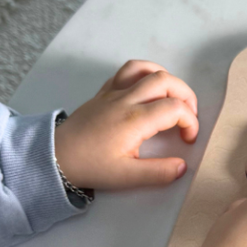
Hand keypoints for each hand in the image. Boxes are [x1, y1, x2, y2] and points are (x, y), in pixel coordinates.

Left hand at [54, 60, 198, 189]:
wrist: (56, 156)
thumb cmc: (90, 166)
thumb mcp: (126, 177)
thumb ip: (158, 173)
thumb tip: (182, 166)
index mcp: (135, 120)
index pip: (175, 108)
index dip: (191, 122)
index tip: (188, 140)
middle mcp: (126, 100)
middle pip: (166, 81)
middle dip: (186, 96)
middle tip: (189, 117)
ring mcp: (113, 92)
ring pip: (146, 69)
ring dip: (166, 79)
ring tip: (173, 98)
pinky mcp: (104, 92)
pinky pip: (127, 71)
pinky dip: (145, 75)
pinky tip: (148, 92)